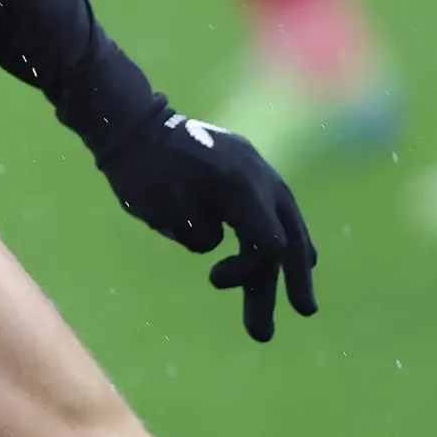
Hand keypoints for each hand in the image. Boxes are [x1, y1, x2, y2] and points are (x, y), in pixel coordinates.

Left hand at [90, 105, 318, 343]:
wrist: (132, 124)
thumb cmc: (141, 169)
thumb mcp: (164, 209)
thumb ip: (199, 232)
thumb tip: (216, 238)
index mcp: (240, 185)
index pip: (270, 244)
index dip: (249, 271)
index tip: (214, 279)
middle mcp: (259, 176)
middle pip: (288, 237)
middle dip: (294, 279)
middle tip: (305, 312)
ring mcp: (257, 172)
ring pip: (283, 226)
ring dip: (281, 268)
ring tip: (295, 304)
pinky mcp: (247, 174)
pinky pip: (274, 212)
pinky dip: (279, 238)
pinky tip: (289, 259)